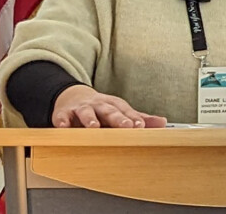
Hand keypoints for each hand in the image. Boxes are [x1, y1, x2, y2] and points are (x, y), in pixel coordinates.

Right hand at [52, 85, 167, 127]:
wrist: (73, 98)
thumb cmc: (101, 108)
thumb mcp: (120, 111)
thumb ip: (139, 118)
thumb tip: (163, 123)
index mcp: (114, 105)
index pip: (126, 112)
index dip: (134, 119)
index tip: (142, 127)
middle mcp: (99, 105)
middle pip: (109, 111)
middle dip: (118, 119)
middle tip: (126, 126)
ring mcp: (81, 108)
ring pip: (86, 112)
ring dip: (90, 119)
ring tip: (94, 127)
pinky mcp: (63, 114)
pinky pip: (62, 117)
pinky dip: (62, 121)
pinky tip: (63, 127)